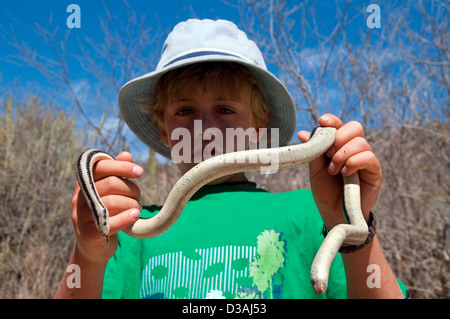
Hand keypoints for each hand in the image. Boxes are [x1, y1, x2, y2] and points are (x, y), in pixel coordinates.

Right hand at [71, 151, 142, 264]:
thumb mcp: (112, 192)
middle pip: (110, 184)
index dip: (122, 167)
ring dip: (132, 204)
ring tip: (136, 208)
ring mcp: (80, 216)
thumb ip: (117, 173)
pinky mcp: (87, 234)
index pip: (101, 166)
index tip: (139, 172)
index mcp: (84, 183)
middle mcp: (79, 197)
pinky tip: (135, 215)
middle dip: (131, 189)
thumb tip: (126, 154)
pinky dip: (126, 218)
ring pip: (112, 202)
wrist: (94, 247)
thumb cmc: (106, 213)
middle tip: (139, 196)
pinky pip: (110, 222)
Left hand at [297, 114, 381, 230]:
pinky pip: (369, 157)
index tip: (322, 121)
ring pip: (360, 142)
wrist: (334, 213)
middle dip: (339, 137)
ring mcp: (365, 159)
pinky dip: (354, 162)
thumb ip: (313, 151)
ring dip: (343, 154)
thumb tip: (303, 133)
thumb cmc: (325, 190)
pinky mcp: (374, 171)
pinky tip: (345, 173)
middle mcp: (353, 149)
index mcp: (338, 145)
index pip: (339, 125)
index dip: (332, 120)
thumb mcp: (315, 169)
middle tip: (328, 153)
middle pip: (354, 127)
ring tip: (334, 170)